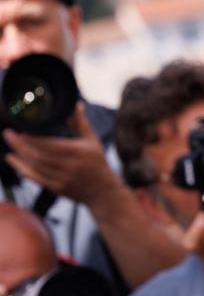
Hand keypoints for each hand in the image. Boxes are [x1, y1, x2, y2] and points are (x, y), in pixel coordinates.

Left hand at [2, 102, 119, 206]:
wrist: (102, 190)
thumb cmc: (97, 163)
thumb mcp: (93, 141)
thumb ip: (82, 123)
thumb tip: (77, 105)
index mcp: (77, 152)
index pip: (50, 144)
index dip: (33, 138)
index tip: (22, 130)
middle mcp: (69, 166)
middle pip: (39, 155)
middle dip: (21, 144)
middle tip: (8, 133)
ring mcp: (62, 178)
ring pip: (35, 166)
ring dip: (19, 155)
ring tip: (10, 143)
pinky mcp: (56, 188)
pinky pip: (35, 178)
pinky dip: (21, 168)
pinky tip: (13, 159)